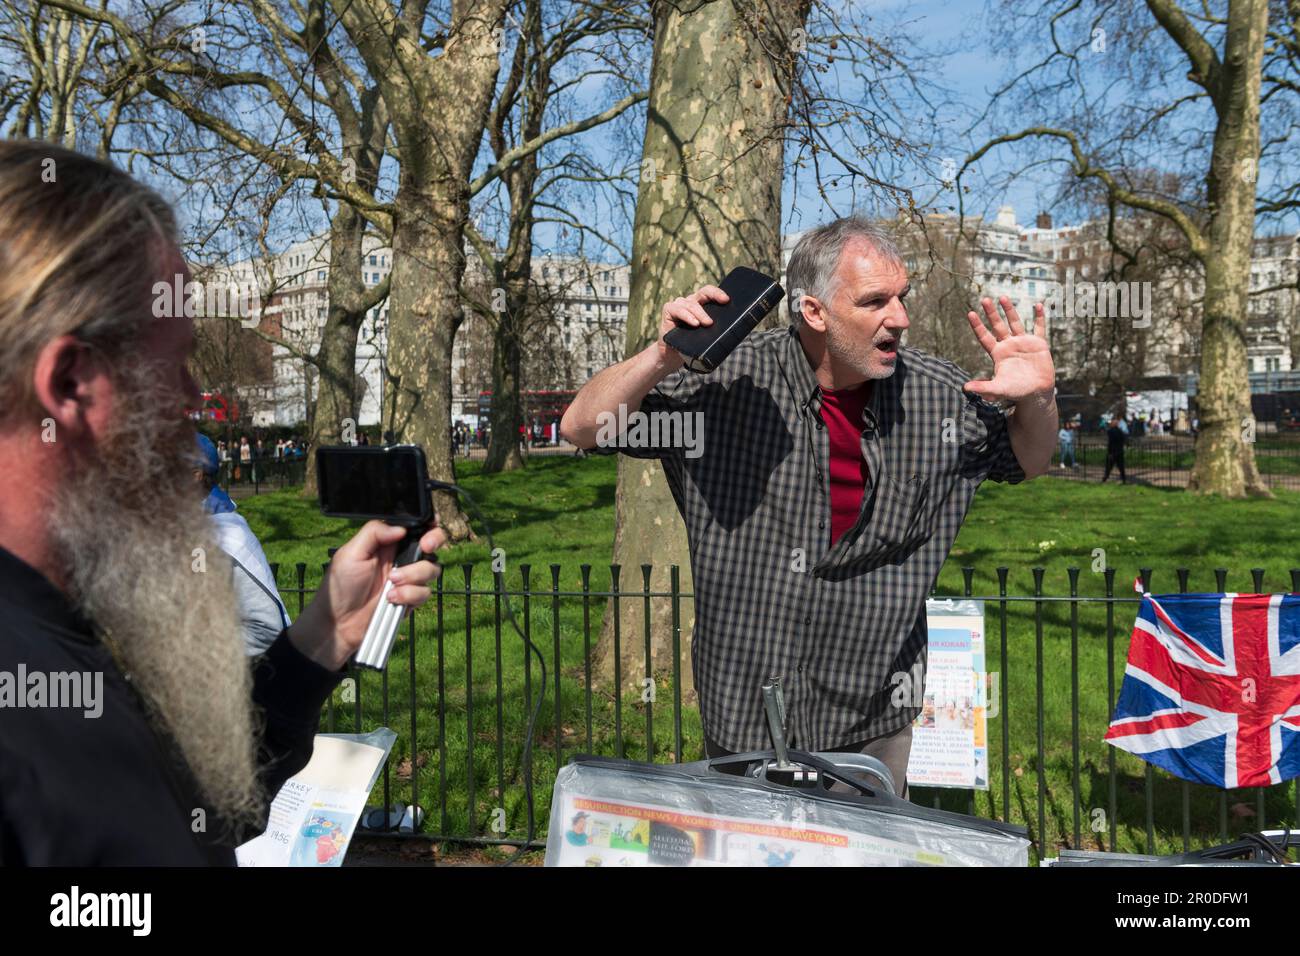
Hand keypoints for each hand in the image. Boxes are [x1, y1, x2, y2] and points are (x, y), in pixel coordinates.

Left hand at [289, 521, 448, 670]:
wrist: (340, 622)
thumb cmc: (340, 586)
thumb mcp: (351, 553)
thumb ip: (374, 533)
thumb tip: (401, 528)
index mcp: (387, 543)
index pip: (414, 527)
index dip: (427, 525)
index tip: (428, 528)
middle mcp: (401, 559)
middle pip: (431, 544)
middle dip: (434, 541)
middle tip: (426, 546)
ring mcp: (408, 580)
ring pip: (431, 569)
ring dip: (413, 575)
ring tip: (392, 583)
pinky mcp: (411, 599)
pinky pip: (424, 592)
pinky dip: (408, 595)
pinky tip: (391, 598)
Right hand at [656, 284, 728, 368]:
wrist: (672, 353)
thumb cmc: (691, 342)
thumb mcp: (705, 333)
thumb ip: (714, 328)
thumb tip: (733, 330)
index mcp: (701, 304)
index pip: (710, 292)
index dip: (718, 293)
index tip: (727, 300)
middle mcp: (690, 301)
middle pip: (703, 292)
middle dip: (714, 296)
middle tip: (723, 303)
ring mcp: (679, 304)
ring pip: (692, 304)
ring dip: (701, 314)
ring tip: (708, 323)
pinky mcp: (669, 309)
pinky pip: (678, 310)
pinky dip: (687, 316)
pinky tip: (695, 323)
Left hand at [963, 297, 1055, 404]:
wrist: (1036, 394)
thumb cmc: (1016, 392)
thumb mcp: (998, 389)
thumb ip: (983, 387)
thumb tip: (965, 388)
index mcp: (998, 353)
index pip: (984, 337)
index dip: (978, 326)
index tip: (970, 313)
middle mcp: (1009, 345)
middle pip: (998, 326)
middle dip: (991, 313)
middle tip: (984, 299)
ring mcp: (1023, 343)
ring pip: (1015, 323)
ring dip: (1010, 310)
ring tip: (1003, 297)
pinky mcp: (1038, 344)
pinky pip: (1039, 328)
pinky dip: (1039, 317)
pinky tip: (1038, 305)